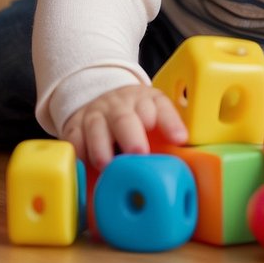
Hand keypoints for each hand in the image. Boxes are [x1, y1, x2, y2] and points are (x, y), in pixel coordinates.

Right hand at [60, 85, 187, 170]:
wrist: (102, 98)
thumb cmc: (136, 116)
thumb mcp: (154, 115)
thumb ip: (169, 130)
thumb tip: (188, 151)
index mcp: (146, 100)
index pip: (160, 106)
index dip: (170, 121)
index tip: (179, 138)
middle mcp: (120, 104)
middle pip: (125, 117)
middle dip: (131, 135)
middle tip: (138, 152)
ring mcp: (96, 113)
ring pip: (97, 126)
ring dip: (101, 146)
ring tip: (107, 164)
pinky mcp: (76, 124)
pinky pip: (74, 136)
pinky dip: (78, 150)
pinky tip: (83, 164)